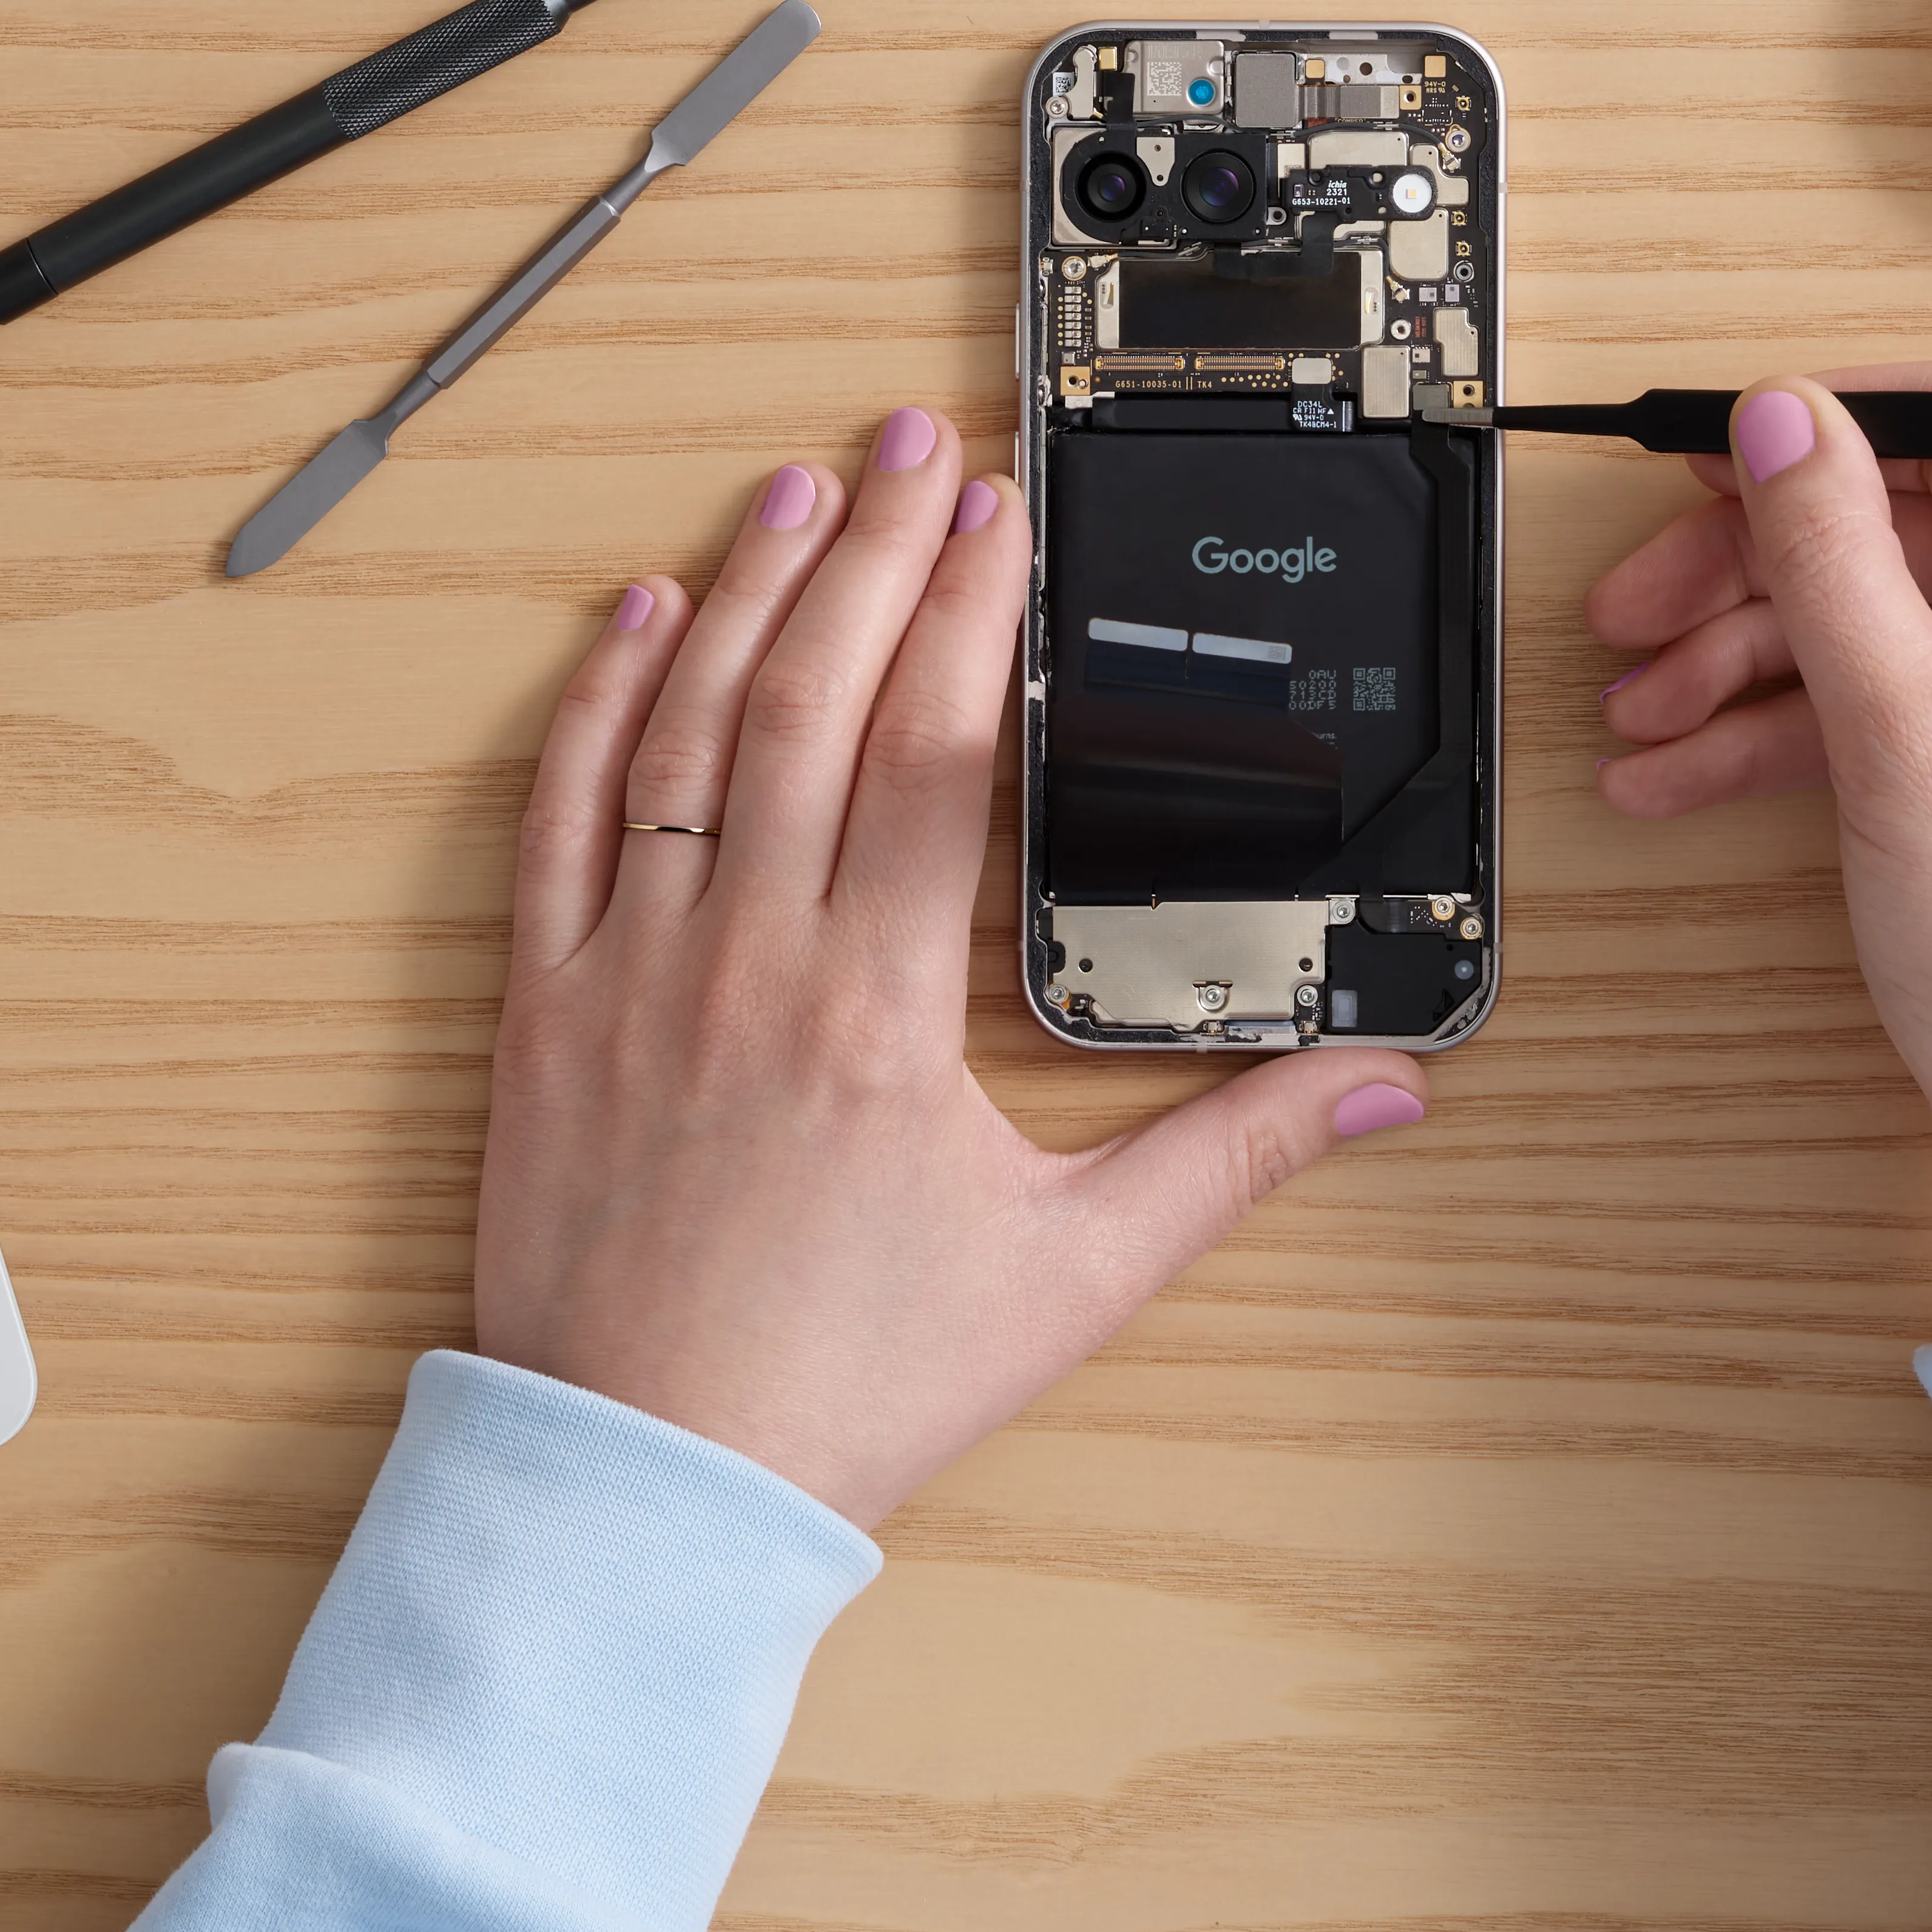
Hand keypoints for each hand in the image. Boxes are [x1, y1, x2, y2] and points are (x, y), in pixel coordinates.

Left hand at [471, 410, 1430, 1529]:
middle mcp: (744, 964)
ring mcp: (629, 975)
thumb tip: (1388, 1093)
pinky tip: (633, 620)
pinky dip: (595, 705)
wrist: (649, 1487)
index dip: (964, 615)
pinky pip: (560, 820)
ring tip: (791, 489)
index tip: (995, 519)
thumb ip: (1236, 1160)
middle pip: (811, 701)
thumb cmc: (850, 1388)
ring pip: (685, 733)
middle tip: (907, 444)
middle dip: (866, 550)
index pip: (930, 753)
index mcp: (876, 1012)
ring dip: (741, 593)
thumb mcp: (1075, 1277)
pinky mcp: (543, 1011)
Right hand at [1586, 370, 1931, 1296]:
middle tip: (1631, 617)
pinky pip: (1894, 702)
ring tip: (1638, 724)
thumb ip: (1831, 552)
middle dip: (1747, 579)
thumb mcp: (1896, 729)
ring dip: (1743, 665)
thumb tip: (1785, 413)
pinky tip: (1684, 773)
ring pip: (1877, 623)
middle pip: (1897, 530)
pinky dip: (1790, 729)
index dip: (1819, 433)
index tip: (1705, 460)